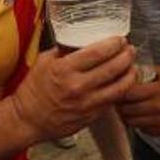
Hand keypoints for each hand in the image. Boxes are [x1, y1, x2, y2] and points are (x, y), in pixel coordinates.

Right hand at [12, 38, 134, 140]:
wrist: (27, 120)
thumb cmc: (33, 90)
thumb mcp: (44, 62)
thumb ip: (64, 50)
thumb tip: (81, 39)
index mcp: (64, 70)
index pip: (98, 53)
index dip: (114, 44)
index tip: (120, 40)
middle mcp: (78, 87)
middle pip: (114, 67)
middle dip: (127, 56)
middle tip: (130, 50)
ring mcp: (86, 104)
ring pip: (120, 87)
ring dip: (131, 74)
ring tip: (132, 66)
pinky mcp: (91, 117)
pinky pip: (113, 101)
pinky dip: (121, 90)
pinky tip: (123, 83)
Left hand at [118, 64, 159, 135]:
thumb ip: (148, 71)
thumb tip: (129, 70)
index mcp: (157, 90)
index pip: (127, 93)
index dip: (118, 92)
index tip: (116, 89)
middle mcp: (156, 107)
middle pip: (126, 110)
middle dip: (119, 105)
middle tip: (118, 100)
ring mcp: (159, 121)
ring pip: (132, 122)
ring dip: (126, 116)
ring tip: (127, 109)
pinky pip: (142, 130)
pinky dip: (138, 124)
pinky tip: (140, 117)